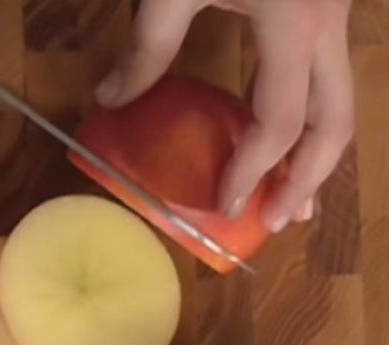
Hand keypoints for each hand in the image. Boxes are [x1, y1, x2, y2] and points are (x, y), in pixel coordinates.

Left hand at [95, 0, 354, 231]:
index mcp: (295, 26)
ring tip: (289, 199)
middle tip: (277, 221)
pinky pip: (324, 81)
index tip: (225, 208)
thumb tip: (109, 99)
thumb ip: (149, 42)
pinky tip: (283, 141)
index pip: (279, 121)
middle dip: (307, 178)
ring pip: (338, 103)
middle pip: (333, 122)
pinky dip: (307, 120)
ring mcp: (335, 18)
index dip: (252, 170)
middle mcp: (328, 27)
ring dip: (314, 155)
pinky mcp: (324, 11)